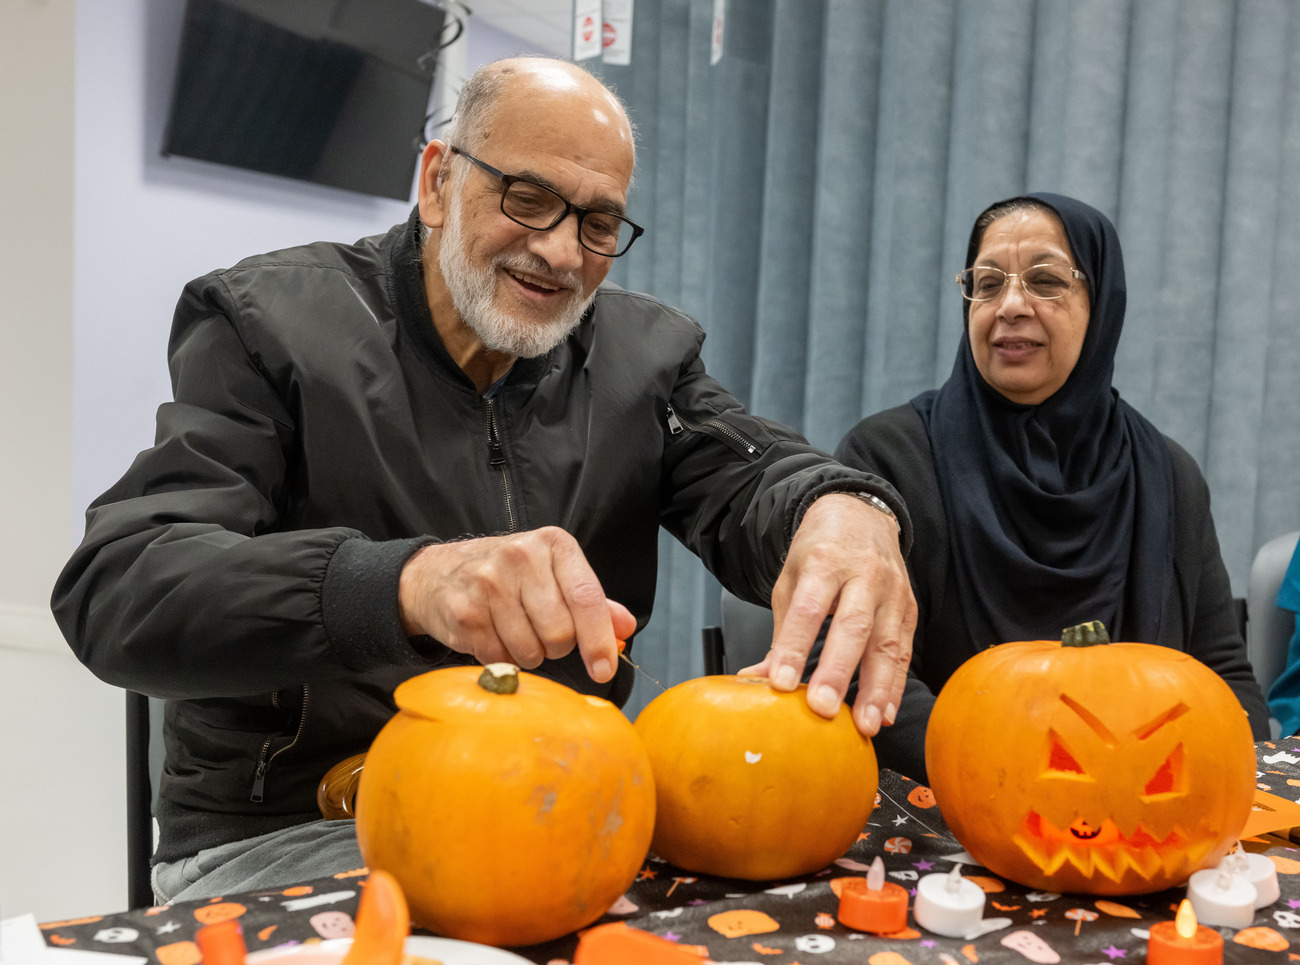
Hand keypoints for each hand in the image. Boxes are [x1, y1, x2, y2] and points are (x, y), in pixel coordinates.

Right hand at [398, 527, 636, 681]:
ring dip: (530, 655)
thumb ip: (591, 602)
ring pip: (531, 650)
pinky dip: (503, 658)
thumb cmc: (508, 576)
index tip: (603, 669)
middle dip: (558, 647)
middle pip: (560, 632)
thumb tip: (625, 628)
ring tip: (516, 632)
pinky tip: (493, 636)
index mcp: (553, 544)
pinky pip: (500, 658)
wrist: (437, 573)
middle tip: (543, 634)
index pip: (586, 597)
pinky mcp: (465, 611)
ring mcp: (489, 583)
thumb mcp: (553, 575)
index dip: (599, 640)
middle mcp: (521, 556)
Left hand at [741, 493, 916, 736]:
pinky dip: (895, 686)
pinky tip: (886, 713)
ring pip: (887, 644)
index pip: (808, 609)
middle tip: (822, 709)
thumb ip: (781, 630)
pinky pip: (905, 651)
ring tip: (864, 726)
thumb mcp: (790, 579)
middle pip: (852, 627)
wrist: (861, 516)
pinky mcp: (910, 608)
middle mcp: (863, 575)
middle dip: (838, 671)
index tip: (780, 683)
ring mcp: (891, 592)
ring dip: (876, 690)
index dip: (794, 647)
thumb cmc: (820, 552)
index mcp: (825, 563)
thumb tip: (755, 679)